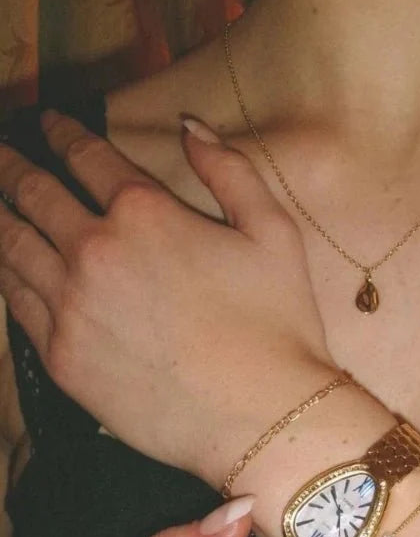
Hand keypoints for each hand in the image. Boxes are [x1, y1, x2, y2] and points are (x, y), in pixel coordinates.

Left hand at [0, 110, 335, 485]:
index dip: (61, 131)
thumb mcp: (273, 230)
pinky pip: (16, 305)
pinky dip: (5, 275)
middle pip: (33, 194)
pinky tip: (5, 267)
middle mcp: (94, 251)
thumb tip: (189, 125)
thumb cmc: (276, 323)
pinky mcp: (62, 358)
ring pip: (11, 247)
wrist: (259, 416)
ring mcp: (70, 307)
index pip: (84, 155)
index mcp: (144, 212)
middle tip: (0, 152)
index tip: (47, 121)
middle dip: (10, 166)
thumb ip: (229, 169)